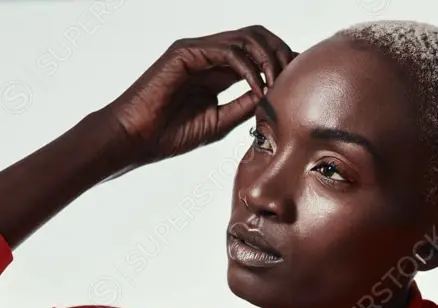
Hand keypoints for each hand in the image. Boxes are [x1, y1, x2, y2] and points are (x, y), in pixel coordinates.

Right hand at [101, 25, 296, 165]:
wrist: (135, 139)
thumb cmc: (169, 135)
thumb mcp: (219, 122)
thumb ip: (244, 106)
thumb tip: (272, 98)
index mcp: (217, 71)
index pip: (257, 56)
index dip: (282, 64)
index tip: (302, 81)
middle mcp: (209, 55)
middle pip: (257, 38)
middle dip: (281, 54)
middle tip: (295, 78)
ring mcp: (198, 51)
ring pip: (246, 38)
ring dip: (269, 60)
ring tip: (278, 85)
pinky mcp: (186, 52)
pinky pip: (228, 50)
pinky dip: (249, 68)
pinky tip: (259, 88)